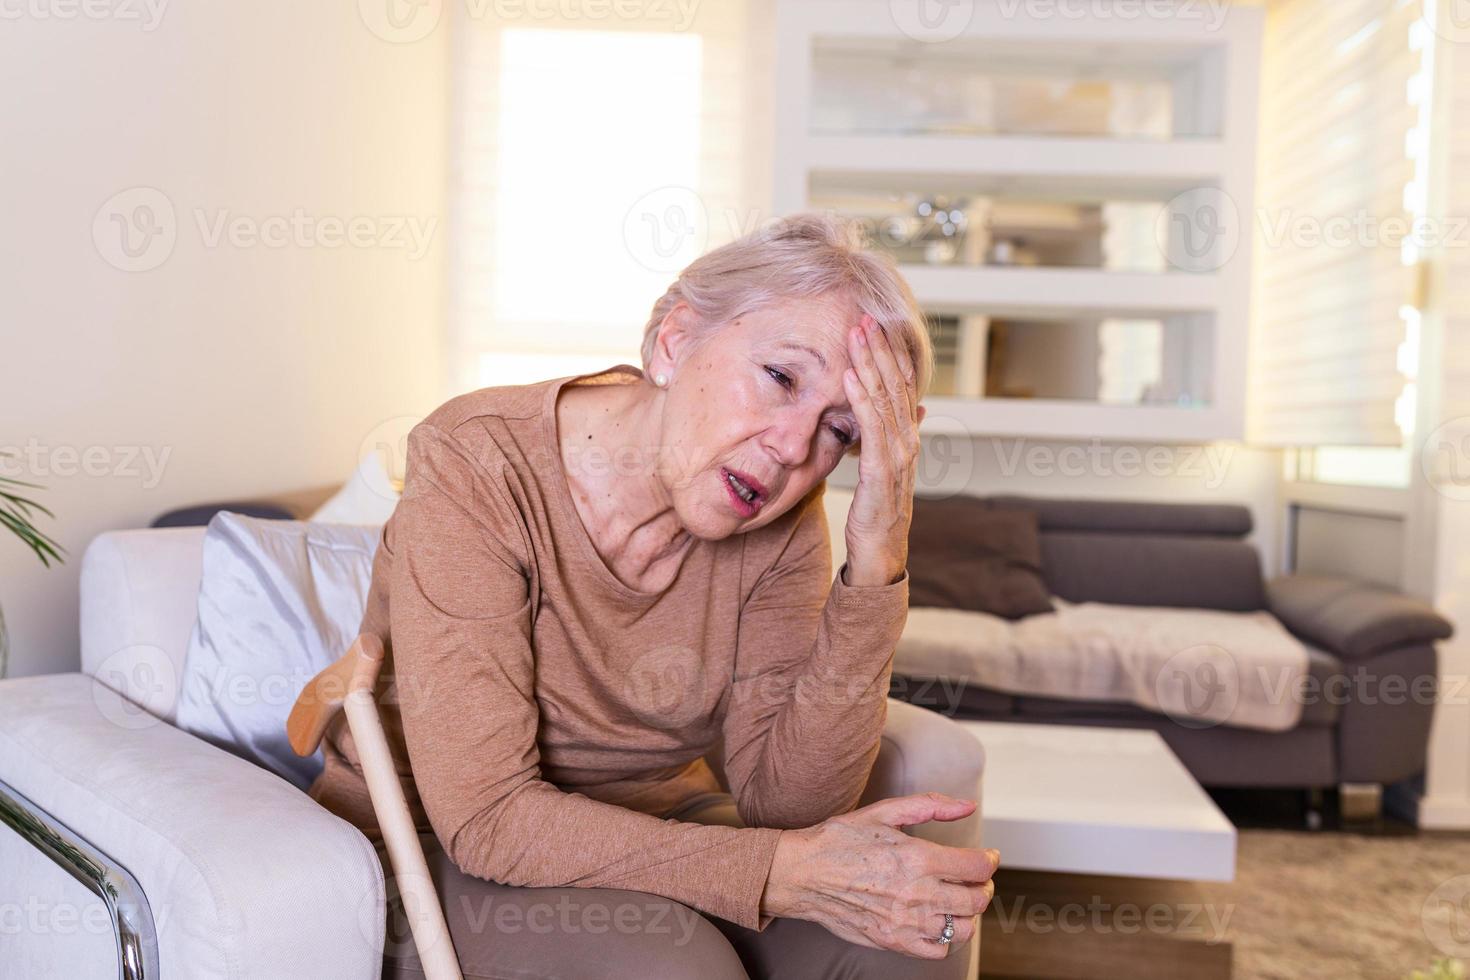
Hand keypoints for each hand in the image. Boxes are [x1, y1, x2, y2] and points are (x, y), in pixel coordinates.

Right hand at [761, 793, 997, 959]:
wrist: (801, 874)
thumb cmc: (838, 840)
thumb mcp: (883, 811)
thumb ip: (929, 806)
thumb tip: (967, 806)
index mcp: (916, 857)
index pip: (976, 867)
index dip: (989, 861)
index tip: (986, 858)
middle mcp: (915, 893)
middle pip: (976, 899)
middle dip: (983, 886)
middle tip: (974, 878)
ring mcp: (905, 922)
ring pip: (963, 928)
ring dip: (967, 913)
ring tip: (955, 900)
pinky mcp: (893, 942)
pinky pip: (938, 950)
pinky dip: (944, 938)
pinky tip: (934, 920)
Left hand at [841, 314, 925, 586]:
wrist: (880, 554)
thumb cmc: (877, 513)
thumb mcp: (884, 468)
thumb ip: (893, 436)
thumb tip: (913, 408)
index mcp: (907, 438)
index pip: (902, 386)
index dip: (891, 354)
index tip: (875, 324)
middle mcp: (907, 442)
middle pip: (896, 385)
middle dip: (881, 349)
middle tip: (866, 316)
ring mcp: (897, 457)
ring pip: (885, 400)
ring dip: (871, 364)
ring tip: (858, 335)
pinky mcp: (881, 473)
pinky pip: (871, 429)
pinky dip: (861, 400)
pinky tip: (849, 377)